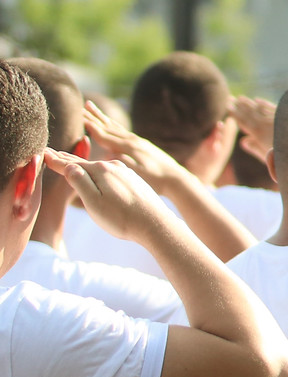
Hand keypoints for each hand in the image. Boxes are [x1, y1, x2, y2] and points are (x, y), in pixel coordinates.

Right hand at [47, 150, 177, 242]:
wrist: (156, 224)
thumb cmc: (122, 217)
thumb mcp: (94, 202)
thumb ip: (80, 182)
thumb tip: (69, 166)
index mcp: (101, 171)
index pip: (72, 165)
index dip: (55, 161)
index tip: (42, 153)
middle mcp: (114, 167)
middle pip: (84, 163)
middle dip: (67, 159)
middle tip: (51, 152)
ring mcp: (126, 173)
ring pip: (98, 167)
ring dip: (83, 164)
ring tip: (70, 159)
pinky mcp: (134, 181)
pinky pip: (110, 172)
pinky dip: (98, 170)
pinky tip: (97, 170)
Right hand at [83, 103, 191, 194]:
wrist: (176, 178)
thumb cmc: (156, 180)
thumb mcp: (138, 174)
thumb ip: (123, 163)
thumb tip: (107, 155)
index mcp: (127, 148)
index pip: (104, 135)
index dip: (90, 126)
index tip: (78, 115)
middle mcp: (131, 141)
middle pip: (107, 126)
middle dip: (93, 116)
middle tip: (80, 104)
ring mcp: (137, 141)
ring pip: (115, 126)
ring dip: (101, 117)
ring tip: (91, 107)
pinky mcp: (141, 144)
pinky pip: (122, 131)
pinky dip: (112, 125)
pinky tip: (109, 124)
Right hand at [228, 96, 276, 158]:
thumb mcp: (269, 156)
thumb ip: (255, 148)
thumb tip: (243, 141)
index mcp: (259, 133)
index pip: (243, 121)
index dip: (234, 113)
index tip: (226, 106)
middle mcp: (266, 122)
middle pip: (250, 112)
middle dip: (239, 105)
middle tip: (229, 98)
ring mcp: (277, 117)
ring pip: (260, 108)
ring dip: (249, 103)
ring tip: (240, 98)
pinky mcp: (287, 114)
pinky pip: (272, 107)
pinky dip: (264, 104)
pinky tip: (258, 100)